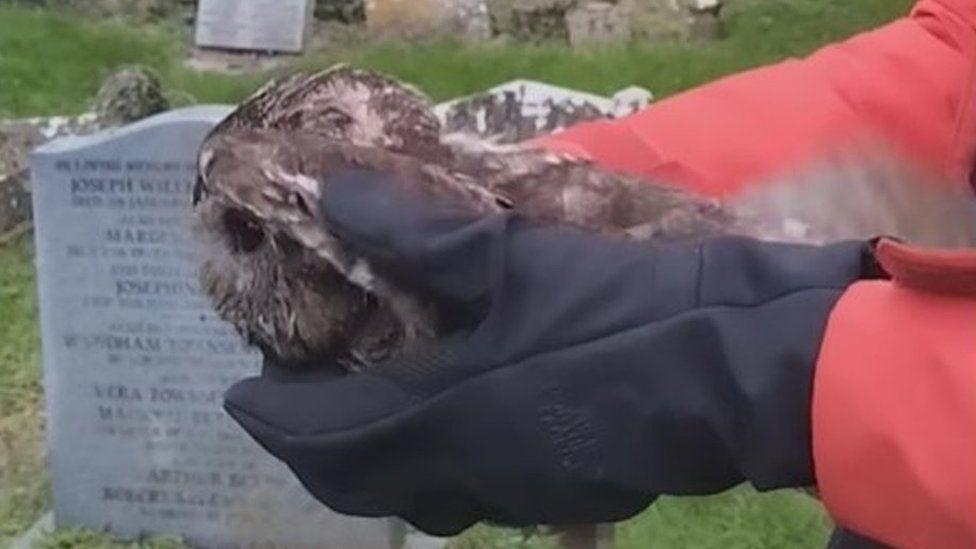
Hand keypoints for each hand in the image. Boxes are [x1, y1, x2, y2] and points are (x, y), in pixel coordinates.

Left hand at [223, 170, 880, 534]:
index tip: (238, 397)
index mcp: (446, 416)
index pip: (325, 439)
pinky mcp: (563, 494)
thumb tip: (333, 196)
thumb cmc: (622, 309)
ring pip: (416, 495)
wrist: (737, 369)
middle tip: (291, 404)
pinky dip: (431, 463)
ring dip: (371, 462)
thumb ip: (419, 234)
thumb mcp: (516, 256)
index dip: (272, 421)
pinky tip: (451, 418)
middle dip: (310, 452)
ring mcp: (520, 492)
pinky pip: (470, 492)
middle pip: (360, 484)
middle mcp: (471, 471)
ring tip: (359, 410)